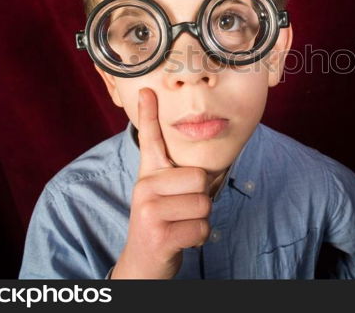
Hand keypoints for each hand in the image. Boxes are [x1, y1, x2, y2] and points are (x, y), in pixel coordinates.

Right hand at [111, 88, 210, 278]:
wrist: (143, 264)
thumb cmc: (163, 225)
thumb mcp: (166, 197)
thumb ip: (181, 178)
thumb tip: (211, 167)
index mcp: (148, 175)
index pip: (149, 140)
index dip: (149, 114)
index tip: (148, 90)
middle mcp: (144, 187)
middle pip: (200, 178)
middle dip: (202, 199)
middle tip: (184, 211)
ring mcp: (148, 211)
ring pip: (204, 204)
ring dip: (200, 220)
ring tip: (180, 225)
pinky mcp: (158, 234)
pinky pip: (201, 228)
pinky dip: (198, 238)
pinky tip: (180, 240)